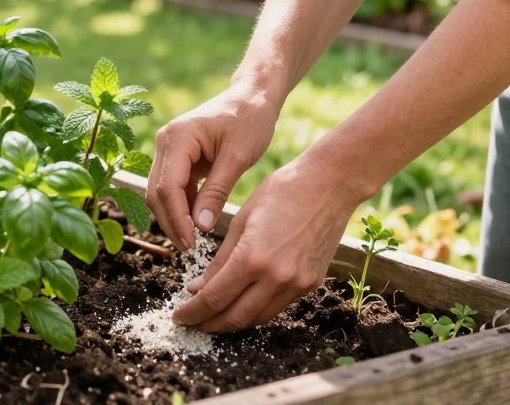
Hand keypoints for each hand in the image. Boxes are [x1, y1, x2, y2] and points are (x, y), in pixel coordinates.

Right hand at [146, 86, 277, 250]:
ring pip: (160, 191)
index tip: (193, 243)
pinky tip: (196, 223)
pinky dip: (181, 206)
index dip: (177, 219)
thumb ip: (217, 191)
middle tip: (190, 249)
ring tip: (192, 241)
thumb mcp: (238, 157)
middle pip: (157, 192)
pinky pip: (172, 186)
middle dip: (171, 222)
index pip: (168, 187)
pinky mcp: (176, 156)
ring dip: (173, 217)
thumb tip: (201, 227)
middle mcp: (165, 141)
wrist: (252, 97)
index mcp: (178, 137)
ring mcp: (168, 148)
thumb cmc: (249, 120)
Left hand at [172, 153, 357, 332]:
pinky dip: (255, 310)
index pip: (214, 298)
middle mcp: (276, 278)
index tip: (179, 317)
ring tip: (213, 316)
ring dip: (232, 321)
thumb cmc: (281, 192)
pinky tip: (241, 302)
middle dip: (209, 324)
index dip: (193, 313)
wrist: (329, 185)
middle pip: (235, 317)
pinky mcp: (311, 285)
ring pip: (257, 318)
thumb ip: (220, 259)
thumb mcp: (240, 221)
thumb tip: (198, 288)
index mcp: (252, 258)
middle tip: (192, 322)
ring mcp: (297, 284)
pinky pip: (277, 307)